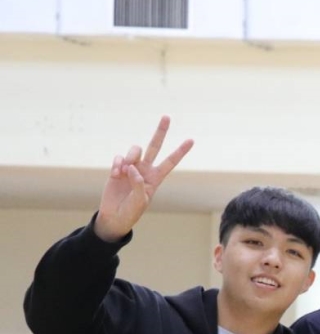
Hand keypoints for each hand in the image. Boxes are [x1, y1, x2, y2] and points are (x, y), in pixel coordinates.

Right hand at [94, 116, 193, 242]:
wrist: (114, 216)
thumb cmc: (131, 212)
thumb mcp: (140, 202)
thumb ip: (139, 185)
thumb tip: (133, 167)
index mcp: (156, 178)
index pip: (170, 162)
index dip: (180, 151)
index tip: (191, 140)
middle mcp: (145, 169)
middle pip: (155, 146)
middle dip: (160, 132)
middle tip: (167, 117)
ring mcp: (131, 167)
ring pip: (135, 150)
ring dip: (130, 157)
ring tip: (124, 171)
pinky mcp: (117, 168)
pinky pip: (119, 157)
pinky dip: (118, 163)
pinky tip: (116, 174)